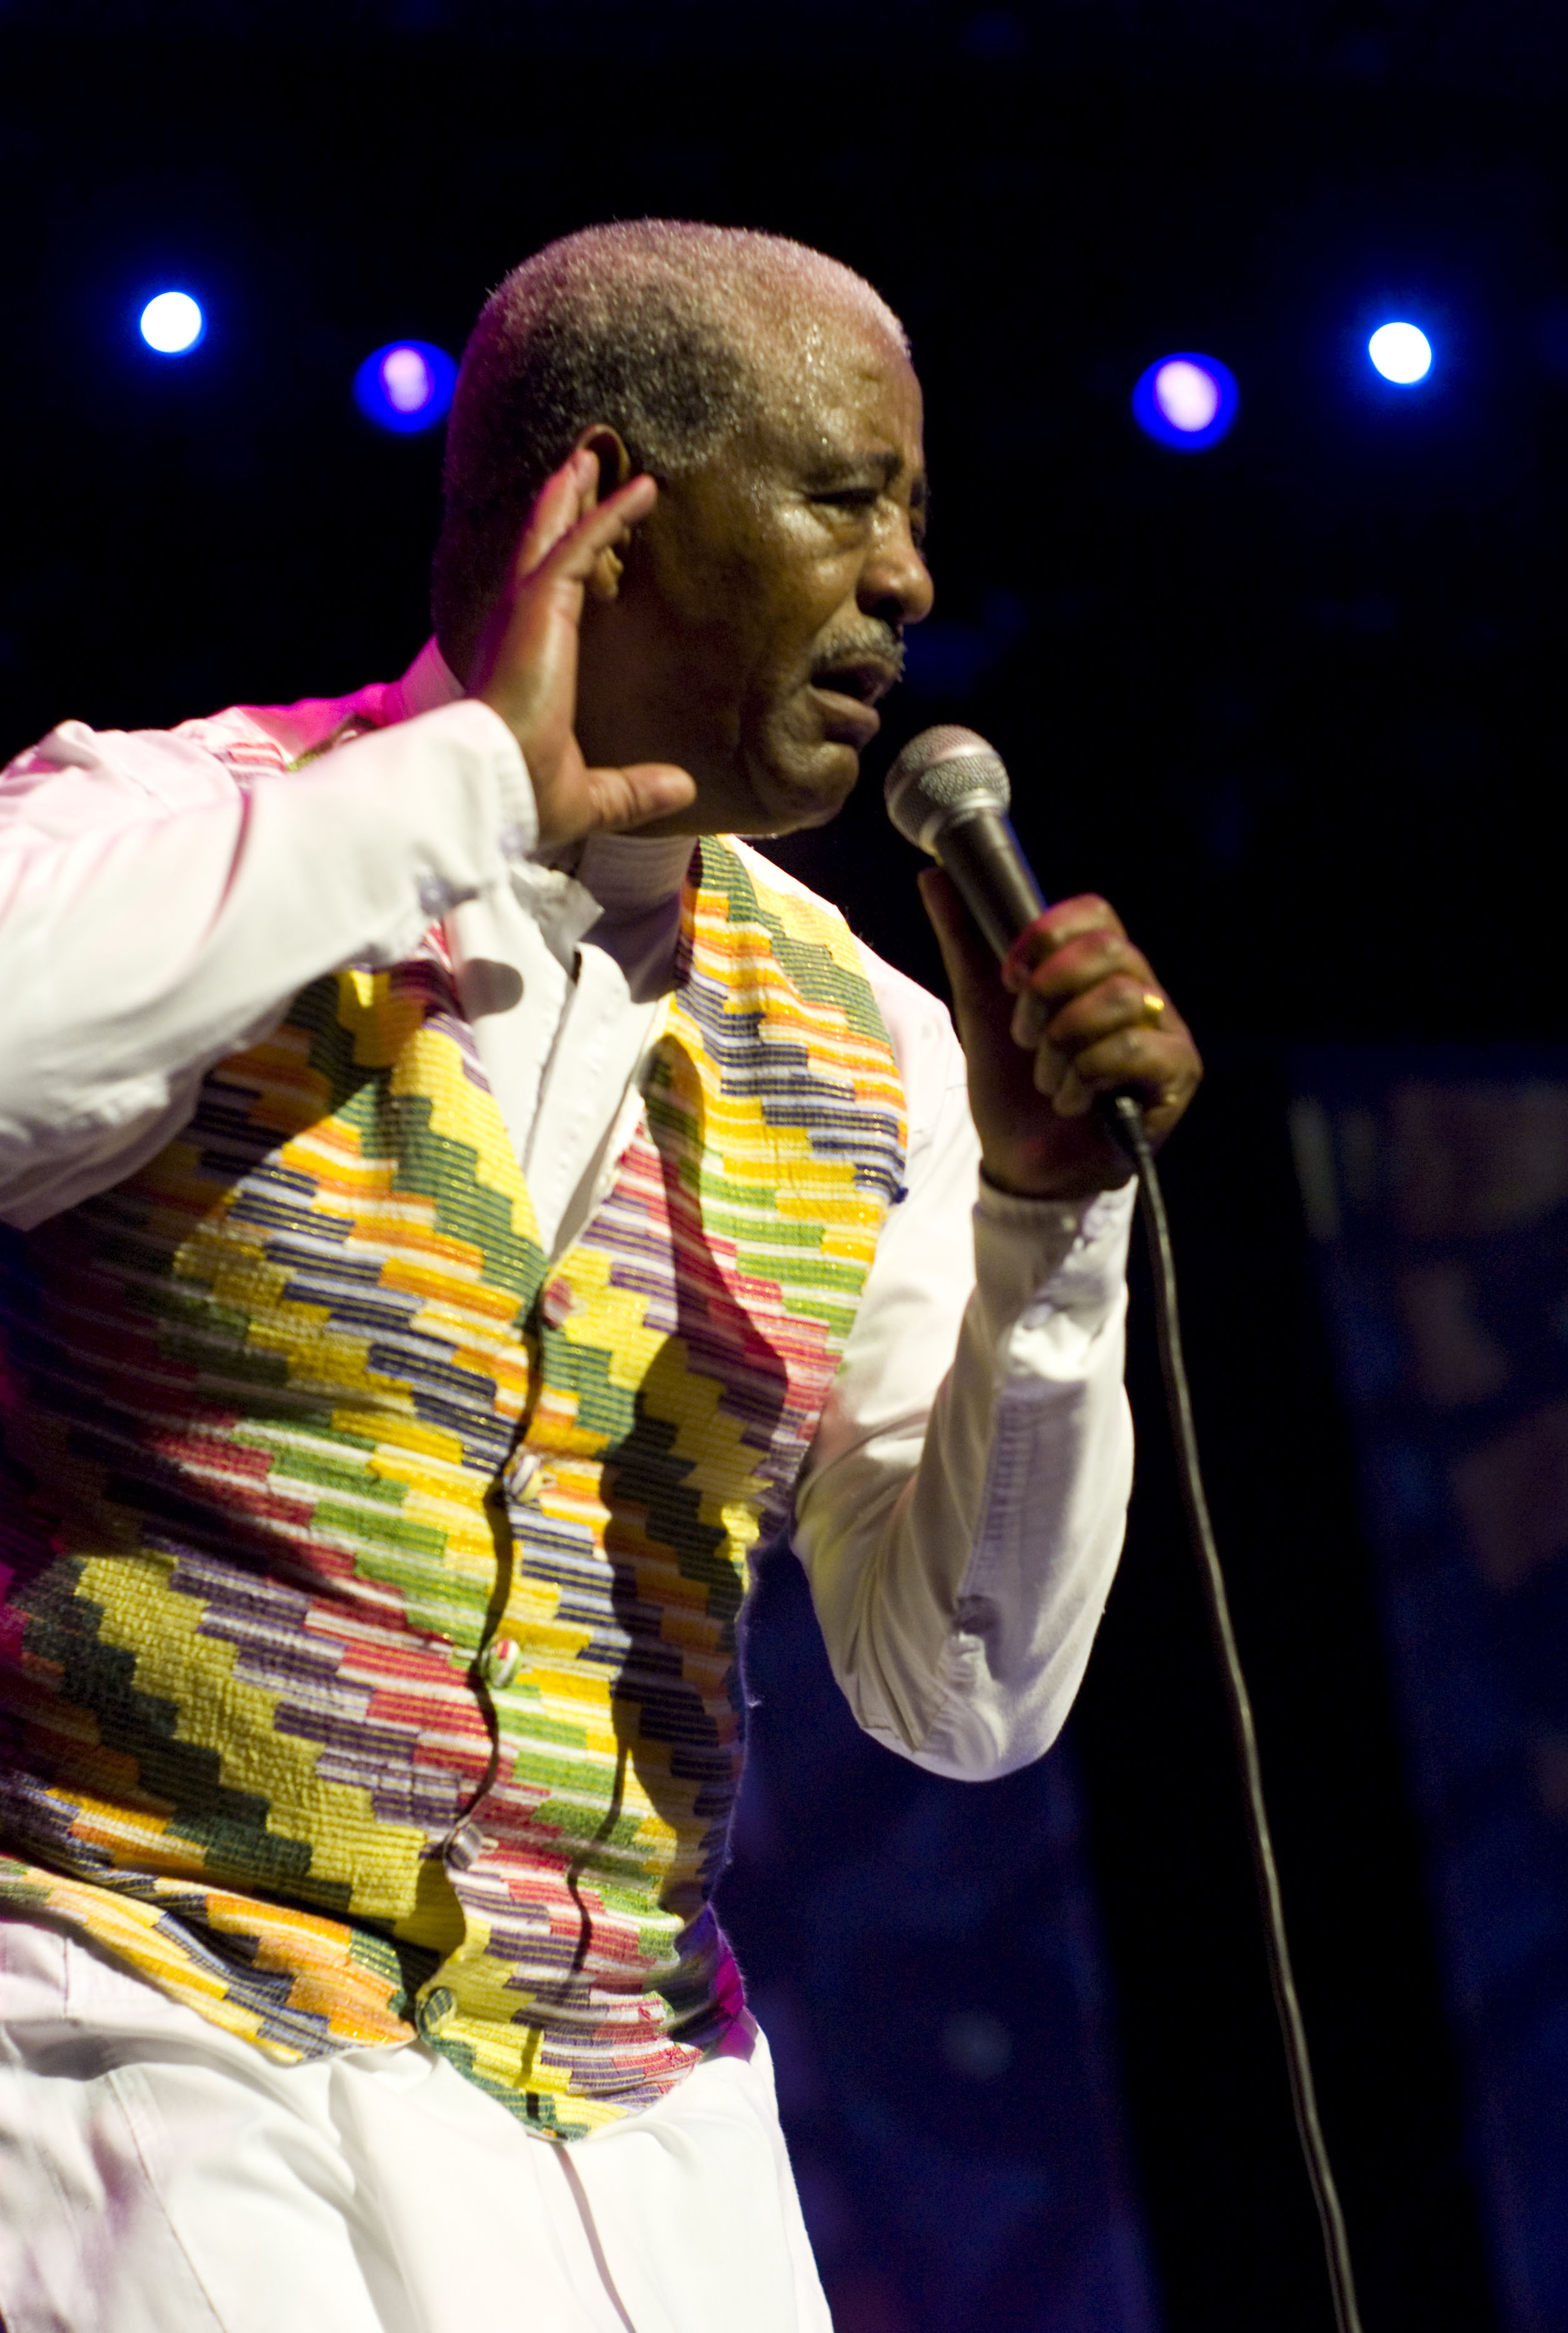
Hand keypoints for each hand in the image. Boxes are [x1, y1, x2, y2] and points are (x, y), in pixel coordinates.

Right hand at [467, 449, 695, 848]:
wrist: (499, 785)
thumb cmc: (526, 794)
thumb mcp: (594, 793)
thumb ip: (635, 789)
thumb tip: (681, 788)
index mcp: (527, 659)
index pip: (548, 593)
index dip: (567, 557)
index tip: (586, 528)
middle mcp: (519, 625)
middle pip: (542, 547)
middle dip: (561, 505)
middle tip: (579, 466)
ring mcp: (526, 609)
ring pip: (555, 533)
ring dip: (577, 492)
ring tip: (594, 454)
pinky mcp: (541, 603)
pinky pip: (582, 545)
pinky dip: (611, 513)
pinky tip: (643, 490)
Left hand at [920, 870, 1201, 1199]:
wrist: (1023, 1163)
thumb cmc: (1012, 1086)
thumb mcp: (980, 1008)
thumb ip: (965, 941)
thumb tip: (935, 875)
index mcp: (1099, 968)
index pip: (1096, 913)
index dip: (1048, 936)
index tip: (1010, 977)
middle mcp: (1142, 991)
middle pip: (1110, 950)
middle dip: (1049, 994)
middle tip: (1026, 1035)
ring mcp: (1165, 1031)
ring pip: (1122, 998)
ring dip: (1064, 1041)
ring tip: (1047, 1076)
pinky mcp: (1177, 1074)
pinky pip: (1136, 1048)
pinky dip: (1087, 1074)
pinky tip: (1071, 1100)